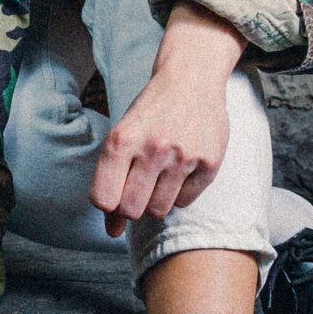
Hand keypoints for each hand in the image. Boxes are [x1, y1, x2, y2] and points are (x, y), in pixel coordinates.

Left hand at [90, 1, 245, 235]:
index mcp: (121, 140)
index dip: (106, 205)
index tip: (112, 197)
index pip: (103, 198)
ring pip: (158, 210)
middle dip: (130, 207)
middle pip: (131, 210)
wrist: (190, 81)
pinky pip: (184, 201)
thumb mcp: (122, 137)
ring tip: (158, 176)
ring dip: (154, 201)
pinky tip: (179, 171)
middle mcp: (152, 148)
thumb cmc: (149, 114)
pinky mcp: (209, 162)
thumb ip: (111, 182)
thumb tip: (112, 232)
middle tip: (137, 187)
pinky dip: (178, 194)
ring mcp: (183, 156)